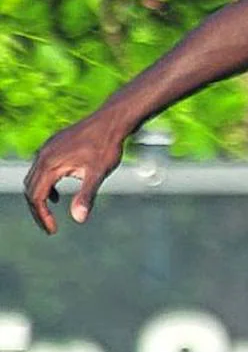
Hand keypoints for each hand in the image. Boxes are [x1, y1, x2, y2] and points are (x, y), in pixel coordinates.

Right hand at [23, 114, 124, 233]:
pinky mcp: (54, 145)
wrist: (112, 120)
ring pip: (33, 179)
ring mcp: (47, 149)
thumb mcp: (98, 173)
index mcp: (50, 164)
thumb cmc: (107, 146)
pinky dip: (45, 185)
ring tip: (50, 215)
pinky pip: (40, 170)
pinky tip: (57, 194)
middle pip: (31, 190)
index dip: (43, 216)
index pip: (37, 197)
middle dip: (38, 211)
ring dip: (40, 198)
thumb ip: (86, 196)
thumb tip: (78, 219)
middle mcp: (43, 156)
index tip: (53, 230)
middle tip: (49, 227)